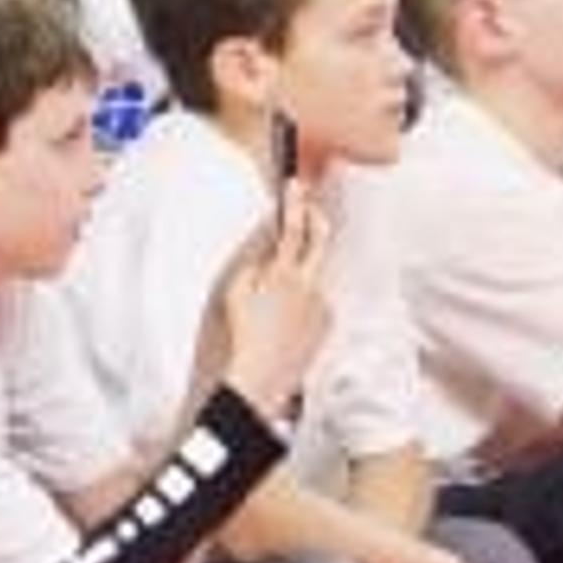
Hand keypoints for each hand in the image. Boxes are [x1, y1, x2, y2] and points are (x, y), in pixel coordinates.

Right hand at [215, 197, 333, 415]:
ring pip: (313, 276)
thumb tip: (266, 256)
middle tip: (309, 210)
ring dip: (300, 277)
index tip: (295, 186)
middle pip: (320, 240)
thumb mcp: (236, 294)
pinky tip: (286, 323)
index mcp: (283, 275)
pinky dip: (304, 305)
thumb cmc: (245, 338)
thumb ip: (253, 267)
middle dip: (315, 219)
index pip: (292, 229)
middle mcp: (309, 285)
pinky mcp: (327, 321)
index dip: (294, 204)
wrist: (262, 377)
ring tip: (276, 304)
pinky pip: (316, 303)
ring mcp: (321, 303)